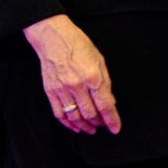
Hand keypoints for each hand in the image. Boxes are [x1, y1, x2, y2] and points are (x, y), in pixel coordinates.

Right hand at [24, 14, 119, 134]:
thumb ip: (105, 82)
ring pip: (75, 117)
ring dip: (85, 126)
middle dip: (99, 123)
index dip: (112, 120)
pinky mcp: (51, 92)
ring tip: (91, 129)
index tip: (115, 128)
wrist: (53, 38)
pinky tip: (75, 126)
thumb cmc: (78, 45)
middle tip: (103, 125)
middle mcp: (77, 85)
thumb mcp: (100, 60)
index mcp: (92, 77)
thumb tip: (110, 102)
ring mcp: (62, 90)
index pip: (105, 105)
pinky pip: (59, 114)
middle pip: (90, 114)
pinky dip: (68, 123)